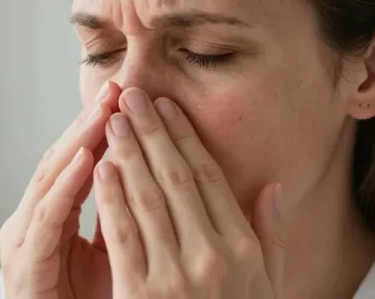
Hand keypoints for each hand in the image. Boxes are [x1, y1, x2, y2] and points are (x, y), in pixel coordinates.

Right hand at [0, 81, 120, 298]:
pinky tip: (85, 157)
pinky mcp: (25, 262)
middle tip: (118, 88)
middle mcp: (36, 219)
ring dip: (78, 141)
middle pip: (64, 159)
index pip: (84, 159)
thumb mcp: (118, 250)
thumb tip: (164, 178)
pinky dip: (66, 185)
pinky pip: (48, 217)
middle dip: (91, 122)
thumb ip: (130, 215)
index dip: (108, 128)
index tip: (137, 98)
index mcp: (57, 214)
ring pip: (52, 178)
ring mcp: (25, 238)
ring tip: (104, 110)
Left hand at [94, 88, 285, 298]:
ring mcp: (175, 277)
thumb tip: (273, 186)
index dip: (186, 139)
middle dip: (152, 132)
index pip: (209, 180)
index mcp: (243, 251)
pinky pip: (122, 236)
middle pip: (176, 179)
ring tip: (114, 119)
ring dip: (128, 153)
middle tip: (134, 95)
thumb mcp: (267, 286)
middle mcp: (213, 258)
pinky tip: (101, 168)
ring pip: (147, 199)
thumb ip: (270, 237)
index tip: (169, 109)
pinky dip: (110, 198)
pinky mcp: (140, 296)